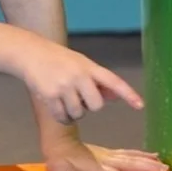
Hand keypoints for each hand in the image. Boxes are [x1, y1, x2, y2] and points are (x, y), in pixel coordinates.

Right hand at [18, 39, 142, 124]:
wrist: (31, 53)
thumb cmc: (61, 61)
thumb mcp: (82, 65)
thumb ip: (98, 81)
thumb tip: (115, 97)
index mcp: (91, 67)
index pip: (114, 81)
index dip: (128, 94)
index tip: (140, 106)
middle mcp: (79, 76)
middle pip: (96, 106)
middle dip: (89, 106)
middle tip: (79, 97)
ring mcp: (64, 86)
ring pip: (79, 114)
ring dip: (73, 112)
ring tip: (65, 99)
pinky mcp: (49, 95)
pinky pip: (63, 117)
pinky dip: (62, 117)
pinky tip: (57, 107)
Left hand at [43, 136, 169, 170]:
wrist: (60, 140)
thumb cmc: (59, 158)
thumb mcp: (60, 169)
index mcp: (96, 167)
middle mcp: (106, 160)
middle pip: (130, 164)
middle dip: (148, 168)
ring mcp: (109, 155)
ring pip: (133, 158)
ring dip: (149, 162)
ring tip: (164, 166)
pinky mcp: (110, 153)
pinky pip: (130, 153)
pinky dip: (142, 154)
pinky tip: (152, 155)